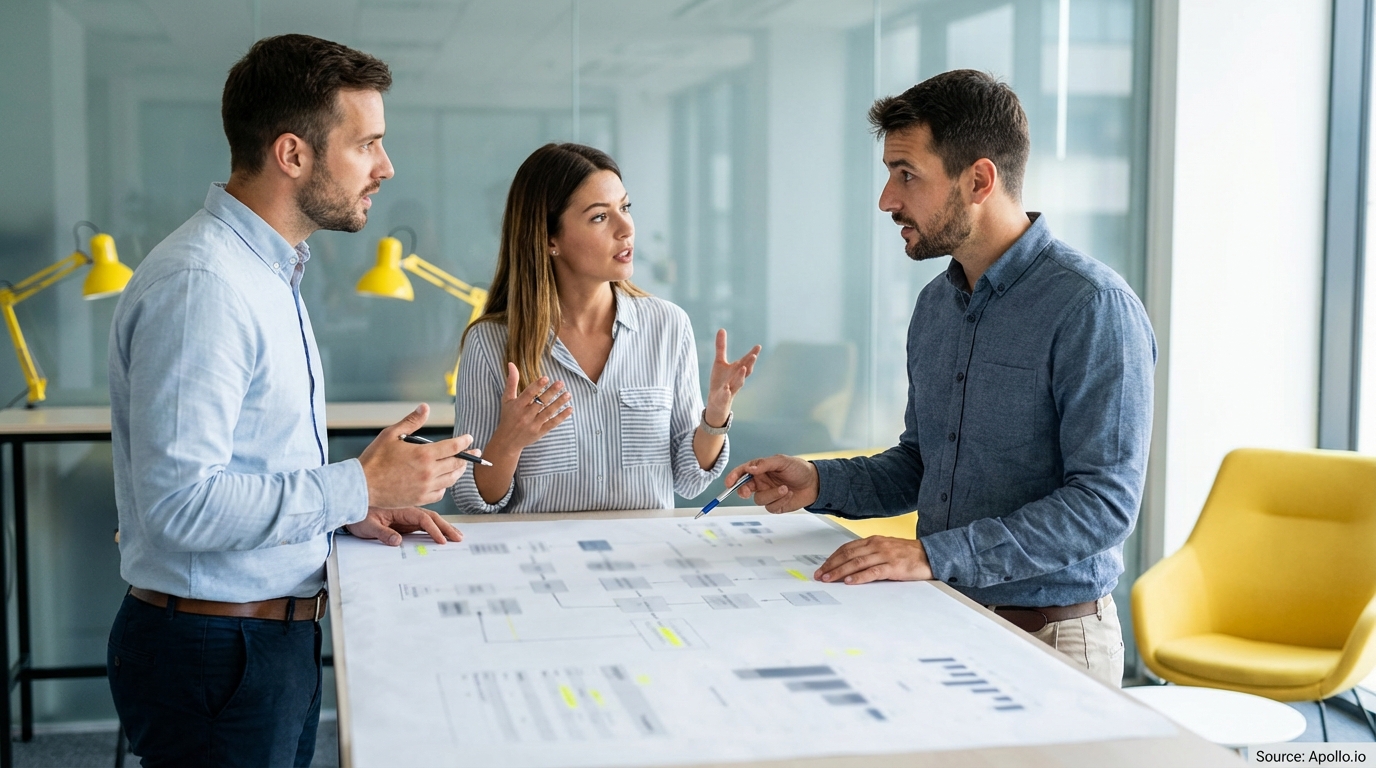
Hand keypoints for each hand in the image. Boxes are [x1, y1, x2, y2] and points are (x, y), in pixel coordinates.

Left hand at [346, 506, 461, 546]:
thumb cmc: (358, 516)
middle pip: (431, 517)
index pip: (421, 518)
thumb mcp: (367, 525)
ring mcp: (407, 515)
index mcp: (400, 508)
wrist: (350, 507)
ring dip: (444, 527)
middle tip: (459, 538)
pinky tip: (443, 534)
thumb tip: (397, 541)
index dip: (433, 529)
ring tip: (456, 536)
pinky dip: (435, 528)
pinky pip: (423, 524)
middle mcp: (406, 510)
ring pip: (430, 520)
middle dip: (446, 527)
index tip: (441, 540)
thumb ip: (382, 533)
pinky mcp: (405, 521)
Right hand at [358, 404, 473, 507]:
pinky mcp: (420, 498)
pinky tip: (444, 481)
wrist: (361, 486)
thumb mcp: (391, 434)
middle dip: (468, 457)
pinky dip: (445, 485)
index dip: (465, 442)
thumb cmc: (374, 459)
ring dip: (459, 471)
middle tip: (475, 453)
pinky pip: (440, 492)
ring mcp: (426, 487)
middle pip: (457, 464)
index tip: (469, 439)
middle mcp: (429, 472)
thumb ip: (412, 421)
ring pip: (451, 479)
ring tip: (462, 466)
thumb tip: (425, 407)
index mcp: (424, 454)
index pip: (454, 447)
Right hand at [490, 363, 572, 452]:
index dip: (537, 386)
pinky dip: (561, 417)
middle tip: (561, 383)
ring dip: (559, 403)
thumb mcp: (507, 399)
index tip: (546, 378)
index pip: (528, 394)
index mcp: (517, 406)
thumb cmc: (507, 417)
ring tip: (568, 394)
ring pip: (548, 412)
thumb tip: (511, 363)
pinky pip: (552, 423)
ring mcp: (533, 424)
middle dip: (551, 392)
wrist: (507, 441)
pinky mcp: (540, 432)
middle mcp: (525, 415)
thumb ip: (511, 382)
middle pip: (540, 402)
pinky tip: (570, 409)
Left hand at [704, 329, 759, 424]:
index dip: (752, 354)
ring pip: (738, 384)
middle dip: (749, 364)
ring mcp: (731, 390)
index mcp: (737, 370)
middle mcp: (736, 380)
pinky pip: (725, 396)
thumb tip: (722, 328)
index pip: (746, 361)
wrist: (717, 402)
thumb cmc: (721, 381)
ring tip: (743, 368)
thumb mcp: (719, 362)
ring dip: (740, 377)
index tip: (758, 346)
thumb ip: (721, 347)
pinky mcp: (722, 399)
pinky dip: (726, 393)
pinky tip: (726, 389)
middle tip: (753, 355)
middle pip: (745, 372)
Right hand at [725, 455, 818, 512]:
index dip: (733, 477)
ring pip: (759, 499)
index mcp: (760, 470)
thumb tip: (750, 468)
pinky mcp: (775, 505)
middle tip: (746, 491)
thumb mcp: (782, 461)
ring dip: (772, 494)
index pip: (742, 473)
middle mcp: (761, 483)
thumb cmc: (798, 469)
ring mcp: (768, 494)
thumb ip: (764, 464)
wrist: (814, 483)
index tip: (729, 482)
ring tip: (785, 488)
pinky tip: (789, 494)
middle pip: (744, 489)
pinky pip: (770, 507)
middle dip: (742, 491)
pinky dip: (780, 501)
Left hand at [814, 536, 932, 584]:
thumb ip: (870, 554)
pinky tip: (850, 581)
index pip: (847, 548)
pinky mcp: (893, 566)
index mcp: (874, 541)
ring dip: (840, 571)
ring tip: (829, 579)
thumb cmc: (908, 554)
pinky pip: (873, 572)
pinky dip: (859, 577)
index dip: (832, 558)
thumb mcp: (886, 549)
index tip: (823, 567)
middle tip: (821, 575)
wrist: (931, 555)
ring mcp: (885, 555)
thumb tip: (851, 564)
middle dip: (832, 565)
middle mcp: (877, 546)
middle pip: (848, 555)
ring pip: (857, 563)